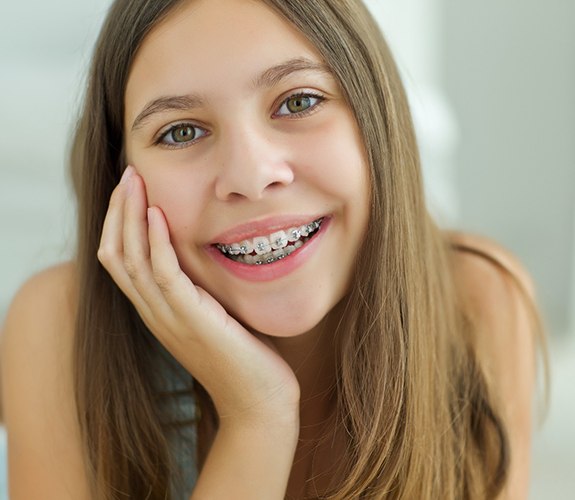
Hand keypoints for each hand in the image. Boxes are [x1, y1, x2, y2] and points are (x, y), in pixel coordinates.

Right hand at [97, 166, 299, 424]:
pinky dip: (155, 242)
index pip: (122, 260)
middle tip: (127, 174)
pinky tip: (158, 214)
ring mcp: (168, 318)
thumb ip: (203, 289)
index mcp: (159, 311)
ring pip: (130, 259)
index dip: (121, 223)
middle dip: (118, 211)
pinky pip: (162, 274)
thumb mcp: (216, 314)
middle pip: (116, 254)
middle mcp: (154, 313)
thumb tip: (208, 254)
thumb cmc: (245, 358)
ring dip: (129, 216)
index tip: (132, 189)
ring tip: (134, 181)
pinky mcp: (190, 320)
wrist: (259, 402)